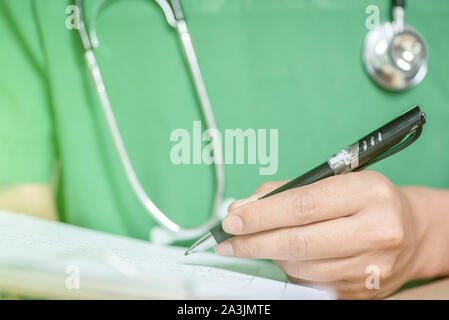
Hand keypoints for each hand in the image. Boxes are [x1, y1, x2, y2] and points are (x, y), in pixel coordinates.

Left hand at [214, 171, 448, 298]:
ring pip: (300, 266)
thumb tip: (245, 207)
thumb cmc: (368, 200)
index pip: (301, 205)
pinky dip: (290, 269)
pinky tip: (286, 255)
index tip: (232, 218)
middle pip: (297, 242)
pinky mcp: (362, 292)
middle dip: (253, 242)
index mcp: (368, 194)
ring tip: (261, 242)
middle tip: (228, 240)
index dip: (261, 214)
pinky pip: (311, 283)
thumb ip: (288, 191)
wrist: (412, 232)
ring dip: (270, 255)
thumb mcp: (336, 180)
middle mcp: (375, 232)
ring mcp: (370, 268)